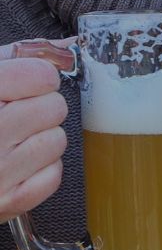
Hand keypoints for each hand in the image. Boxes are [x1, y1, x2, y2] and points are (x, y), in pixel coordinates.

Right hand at [0, 43, 68, 223]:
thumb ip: (19, 56)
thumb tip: (68, 46)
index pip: (38, 75)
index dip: (41, 75)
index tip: (33, 81)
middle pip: (54, 107)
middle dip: (42, 107)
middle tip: (18, 114)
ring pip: (57, 141)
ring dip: (44, 139)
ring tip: (15, 140)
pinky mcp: (4, 203)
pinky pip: (52, 176)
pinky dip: (41, 170)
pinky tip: (16, 165)